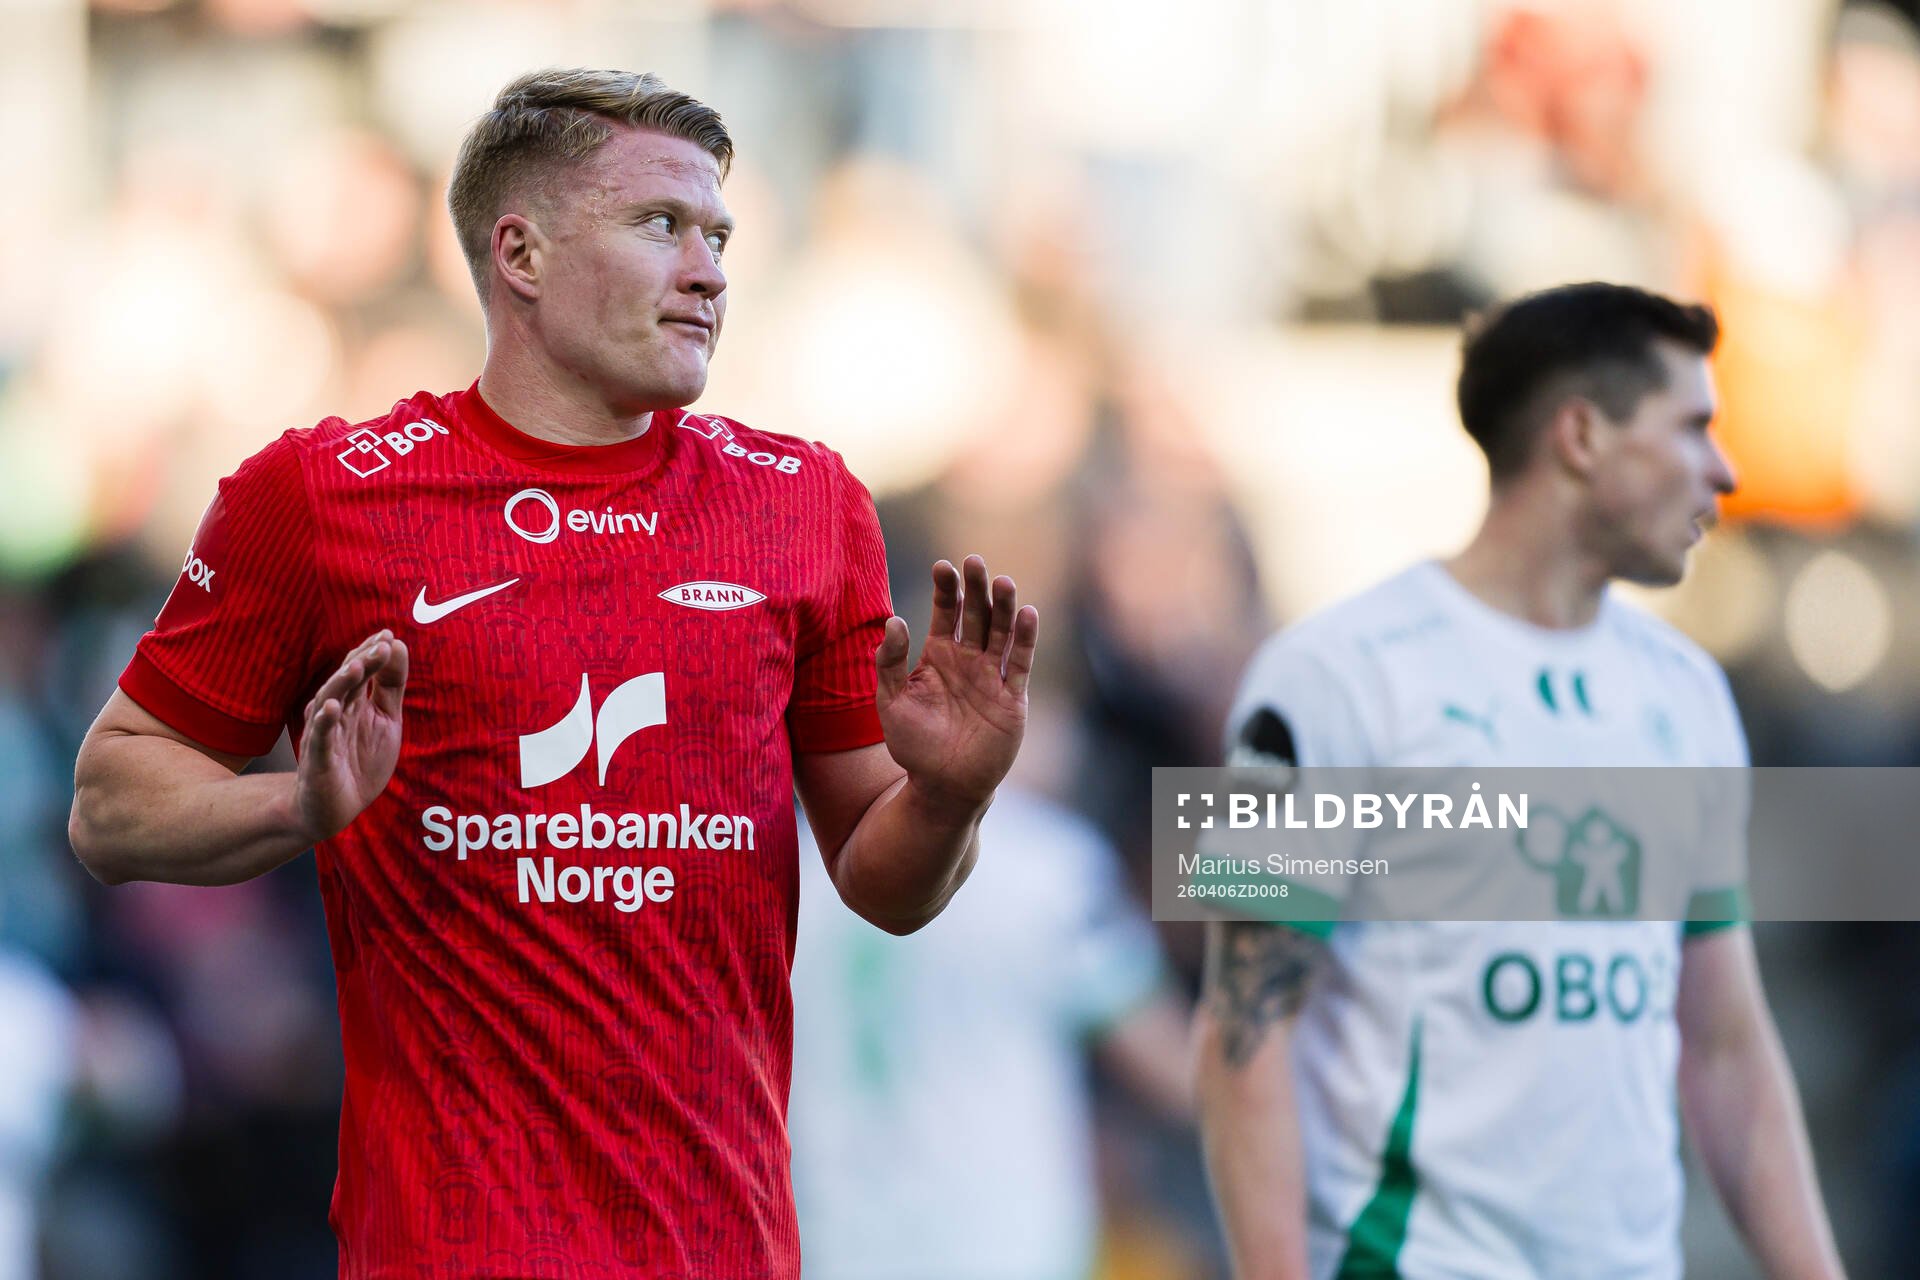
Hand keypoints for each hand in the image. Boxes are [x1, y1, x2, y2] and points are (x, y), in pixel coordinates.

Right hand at [294, 629, 408, 841]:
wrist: (336, 807)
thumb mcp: (385, 719)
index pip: (358, 669)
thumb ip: (391, 685)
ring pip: (328, 702)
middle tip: (381, 644)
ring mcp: (324, 735)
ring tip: (357, 666)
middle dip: (362, 661)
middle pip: (345, 681)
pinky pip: (318, 738)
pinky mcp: (317, 760)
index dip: (371, 652)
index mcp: (352, 702)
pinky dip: (324, 722)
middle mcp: (335, 713)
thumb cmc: (359, 760)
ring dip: (341, 683)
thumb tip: (397, 644)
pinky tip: (332, 708)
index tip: (388, 634)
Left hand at [875, 556, 1038, 813]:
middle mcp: (968, 660)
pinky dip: (1026, 638)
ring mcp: (993, 677)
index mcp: (938, 655)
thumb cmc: (913, 746)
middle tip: (974, 562)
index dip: (946, 589)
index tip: (943, 566)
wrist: (942, 787)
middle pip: (976, 614)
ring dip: (1003, 607)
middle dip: (976, 588)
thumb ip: (889, 662)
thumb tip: (894, 620)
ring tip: (1002, 582)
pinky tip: (1027, 614)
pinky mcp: (1013, 697)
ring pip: (1001, 632)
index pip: (946, 612)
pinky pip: (1020, 663)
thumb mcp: (889, 702)